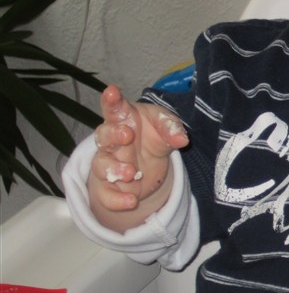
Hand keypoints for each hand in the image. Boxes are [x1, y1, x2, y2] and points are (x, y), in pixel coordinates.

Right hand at [88, 85, 188, 214]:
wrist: (150, 164)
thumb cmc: (153, 135)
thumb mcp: (166, 127)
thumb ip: (172, 128)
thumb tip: (183, 140)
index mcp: (123, 119)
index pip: (114, 108)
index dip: (112, 100)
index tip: (112, 91)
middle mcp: (111, 141)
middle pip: (103, 135)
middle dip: (113, 134)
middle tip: (127, 135)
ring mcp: (108, 163)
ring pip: (101, 165)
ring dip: (114, 169)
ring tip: (131, 172)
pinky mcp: (111, 187)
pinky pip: (107, 195)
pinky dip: (117, 200)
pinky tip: (131, 201)